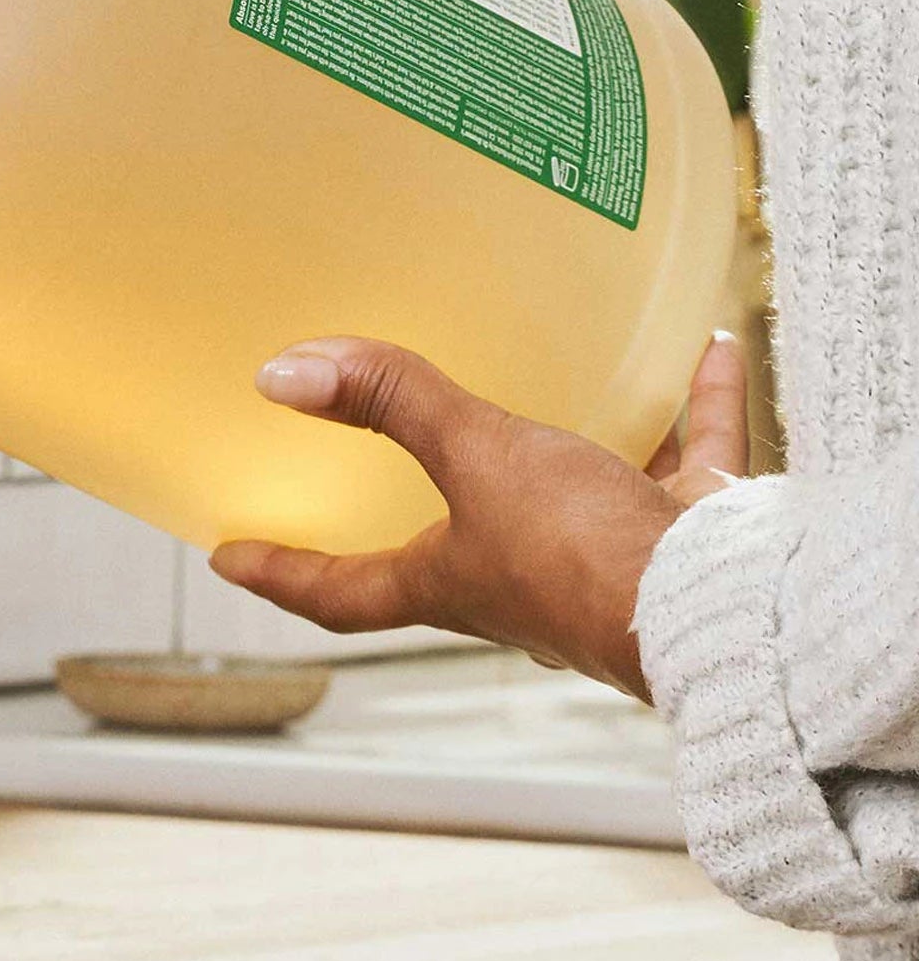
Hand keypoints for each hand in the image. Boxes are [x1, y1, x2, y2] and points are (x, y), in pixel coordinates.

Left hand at [208, 334, 750, 699]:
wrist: (730, 610)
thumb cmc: (590, 556)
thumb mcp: (479, 460)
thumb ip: (394, 405)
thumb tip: (283, 374)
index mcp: (456, 581)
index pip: (342, 593)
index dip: (283, 575)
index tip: (229, 559)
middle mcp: (525, 582)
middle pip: (456, 547)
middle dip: (427, 507)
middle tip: (384, 469)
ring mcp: (610, 563)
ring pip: (580, 493)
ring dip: (577, 438)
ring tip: (568, 380)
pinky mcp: (688, 540)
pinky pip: (687, 462)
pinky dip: (696, 408)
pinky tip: (709, 350)